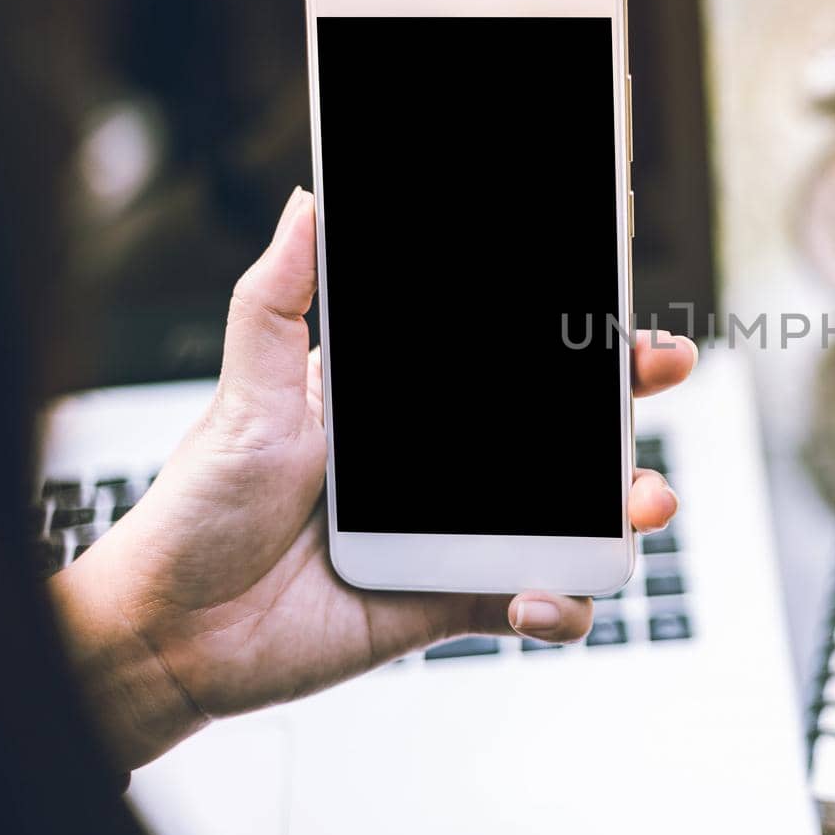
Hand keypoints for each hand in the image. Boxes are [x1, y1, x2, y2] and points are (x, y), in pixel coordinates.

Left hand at [51, 188, 695, 768]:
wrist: (173, 630)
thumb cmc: (201, 508)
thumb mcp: (246, 393)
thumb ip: (277, 300)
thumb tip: (308, 204)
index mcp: (413, 409)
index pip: (509, 365)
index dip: (574, 340)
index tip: (617, 310)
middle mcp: (449, 468)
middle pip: (564, 434)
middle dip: (627, 407)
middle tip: (662, 375)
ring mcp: (462, 534)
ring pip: (572, 518)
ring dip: (623, 510)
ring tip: (639, 506)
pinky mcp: (459, 602)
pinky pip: (539, 602)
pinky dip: (563, 603)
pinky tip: (543, 593)